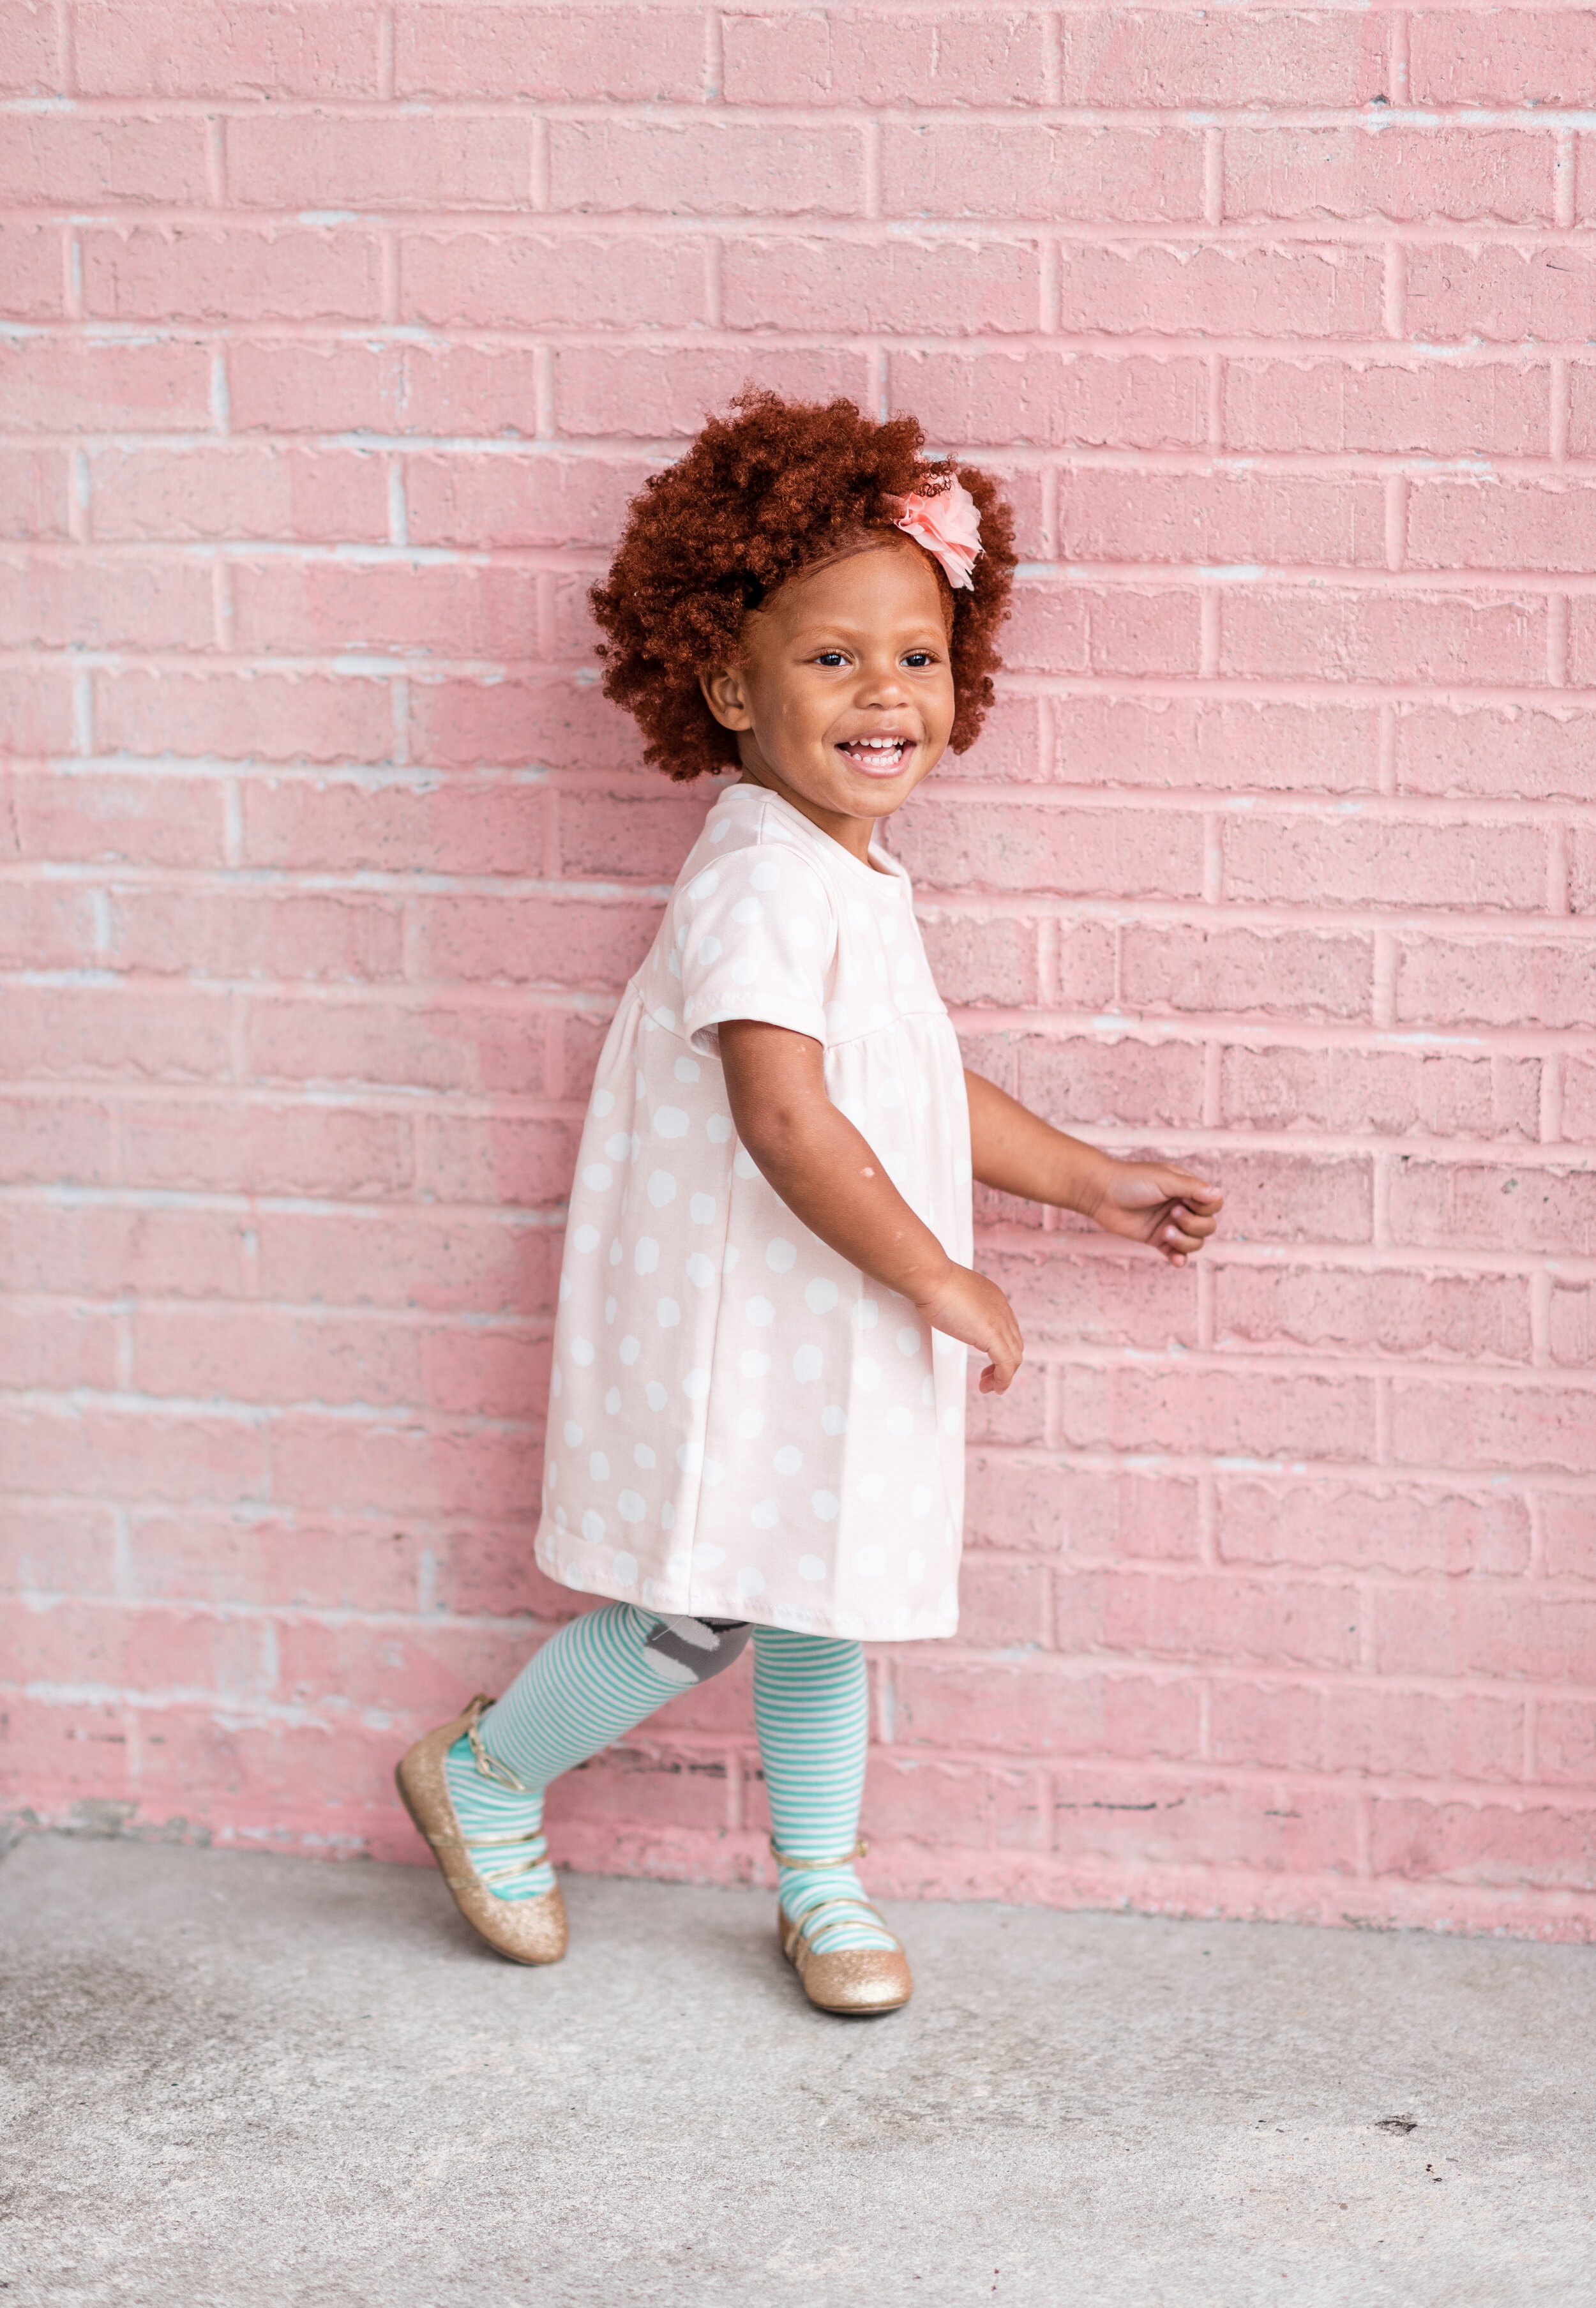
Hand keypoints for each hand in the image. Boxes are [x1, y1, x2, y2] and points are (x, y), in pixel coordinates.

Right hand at [913, 1263, 1023, 1394]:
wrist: (931, 1277)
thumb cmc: (931, 1282)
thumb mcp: (950, 1294)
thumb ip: (956, 1305)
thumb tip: (945, 1311)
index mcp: (994, 1298)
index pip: (1007, 1328)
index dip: (1000, 1348)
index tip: (987, 1360)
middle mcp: (1002, 1310)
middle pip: (1014, 1343)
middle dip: (1003, 1364)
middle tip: (987, 1378)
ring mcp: (999, 1322)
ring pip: (1014, 1356)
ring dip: (1004, 1376)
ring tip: (989, 1387)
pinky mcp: (992, 1335)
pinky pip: (1006, 1364)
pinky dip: (1004, 1379)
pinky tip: (996, 1388)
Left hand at [1085, 1160, 1222, 1266]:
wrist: (1101, 1192)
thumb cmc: (1132, 1180)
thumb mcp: (1164, 1180)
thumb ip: (1192, 1188)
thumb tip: (1218, 1193)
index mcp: (1187, 1190)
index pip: (1214, 1205)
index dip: (1206, 1207)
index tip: (1186, 1200)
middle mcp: (1182, 1207)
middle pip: (1208, 1226)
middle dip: (1194, 1224)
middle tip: (1173, 1214)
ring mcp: (1171, 1225)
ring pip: (1195, 1242)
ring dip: (1185, 1241)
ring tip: (1165, 1232)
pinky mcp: (1157, 1239)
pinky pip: (1176, 1254)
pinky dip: (1179, 1258)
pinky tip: (1175, 1259)